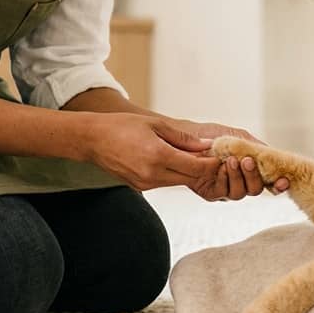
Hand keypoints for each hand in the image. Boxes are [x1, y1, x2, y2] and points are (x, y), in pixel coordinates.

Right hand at [84, 113, 219, 191]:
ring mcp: (146, 183)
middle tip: (213, 157)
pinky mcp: (140, 187)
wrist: (93, 140)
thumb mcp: (155, 125)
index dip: (211, 164)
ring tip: (194, 157)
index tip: (220, 156)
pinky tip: (175, 161)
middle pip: (190, 177)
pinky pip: (165, 182)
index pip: (196, 167)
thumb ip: (183, 138)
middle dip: (203, 169)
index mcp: (158, 156)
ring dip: (189, 171)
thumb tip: (206, 145)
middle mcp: (153, 174)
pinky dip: (174, 173)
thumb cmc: (122, 127)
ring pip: (178, 181)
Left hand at [165, 119, 289, 199]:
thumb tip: (272, 154)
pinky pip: (223, 192)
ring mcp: (226, 188)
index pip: (269, 181)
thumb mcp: (237, 136)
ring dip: (238, 177)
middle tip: (247, 161)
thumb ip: (255, 146)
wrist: (185, 136)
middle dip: (254, 176)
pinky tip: (220, 168)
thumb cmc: (211, 135)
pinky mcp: (211, 192)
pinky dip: (224, 179)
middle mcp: (241, 182)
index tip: (284, 180)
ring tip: (232, 161)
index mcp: (250, 170)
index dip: (279, 184)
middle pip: (256, 189)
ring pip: (241, 193)